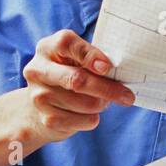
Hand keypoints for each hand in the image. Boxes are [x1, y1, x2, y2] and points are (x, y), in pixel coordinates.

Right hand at [20, 30, 133, 144]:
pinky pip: (84, 120)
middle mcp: (38, 70)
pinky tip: (88, 113)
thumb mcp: (76, 60)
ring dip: (102, 104)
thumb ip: (92, 59)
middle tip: (127, 96)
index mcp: (48, 48)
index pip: (67, 44)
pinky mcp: (47, 119)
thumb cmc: (68, 75)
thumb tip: (116, 70)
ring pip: (86, 104)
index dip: (90, 55)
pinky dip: (93, 118)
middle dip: (107, 89)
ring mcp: (39, 96)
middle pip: (77, 80)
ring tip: (102, 101)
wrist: (41, 106)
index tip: (108, 67)